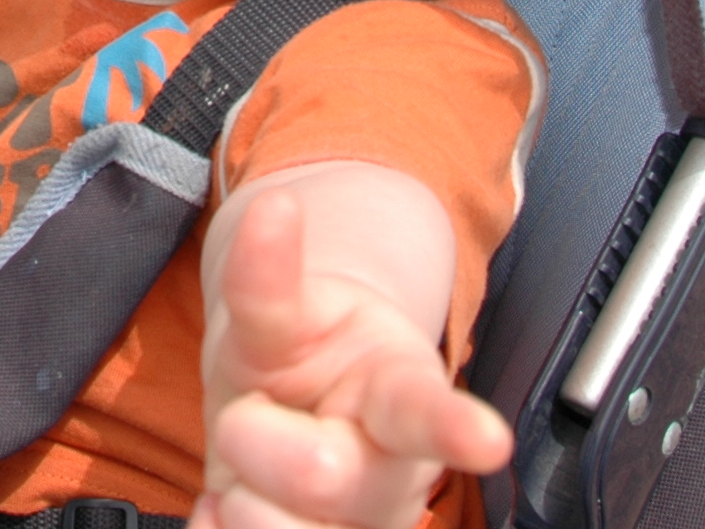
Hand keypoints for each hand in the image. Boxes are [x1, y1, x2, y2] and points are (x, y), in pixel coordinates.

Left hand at [197, 189, 511, 528]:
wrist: (289, 408)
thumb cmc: (301, 357)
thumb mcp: (284, 313)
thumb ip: (268, 279)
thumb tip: (273, 209)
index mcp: (402, 398)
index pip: (428, 412)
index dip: (457, 429)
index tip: (488, 440)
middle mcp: (391, 476)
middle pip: (323, 475)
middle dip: (257, 439)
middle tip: (247, 417)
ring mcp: (356, 527)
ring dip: (238, 497)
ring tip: (247, 470)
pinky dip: (216, 528)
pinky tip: (227, 508)